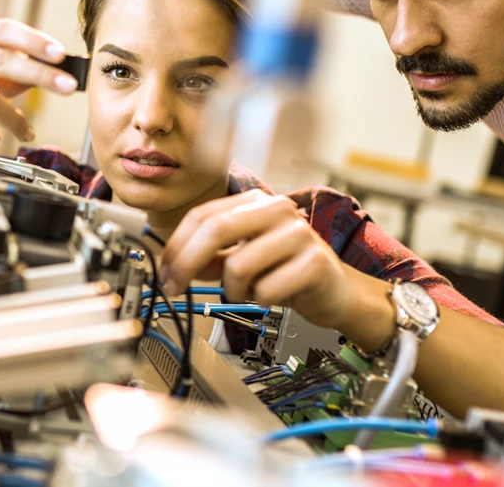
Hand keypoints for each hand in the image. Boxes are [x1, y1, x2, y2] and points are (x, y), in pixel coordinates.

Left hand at [160, 190, 358, 327]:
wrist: (337, 291)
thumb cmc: (289, 272)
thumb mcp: (244, 259)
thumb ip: (211, 257)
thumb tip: (175, 265)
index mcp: (257, 202)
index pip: (202, 215)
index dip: (176, 247)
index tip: (165, 273)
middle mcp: (278, 210)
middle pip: (215, 229)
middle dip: (187, 264)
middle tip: (176, 289)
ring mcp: (299, 234)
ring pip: (238, 266)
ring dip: (232, 290)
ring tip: (247, 293)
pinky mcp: (314, 263)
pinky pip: (265, 290)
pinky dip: (259, 301)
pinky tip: (272, 297)